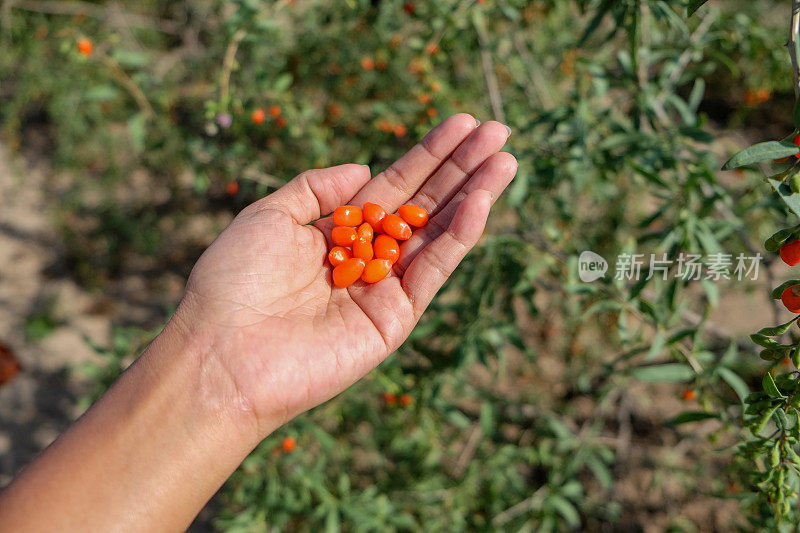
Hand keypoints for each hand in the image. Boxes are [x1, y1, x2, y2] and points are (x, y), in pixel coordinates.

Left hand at [173, 114, 516, 436]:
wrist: (223, 354)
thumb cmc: (234, 282)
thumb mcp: (269, 215)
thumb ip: (316, 188)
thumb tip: (365, 166)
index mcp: (338, 232)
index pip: (394, 185)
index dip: (428, 155)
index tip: (461, 123)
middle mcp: (366, 257)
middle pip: (425, 204)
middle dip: (461, 167)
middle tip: (499, 131)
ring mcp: (384, 289)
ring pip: (439, 233)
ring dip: (474, 195)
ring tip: (506, 158)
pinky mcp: (396, 319)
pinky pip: (433, 270)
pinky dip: (459, 236)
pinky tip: (480, 201)